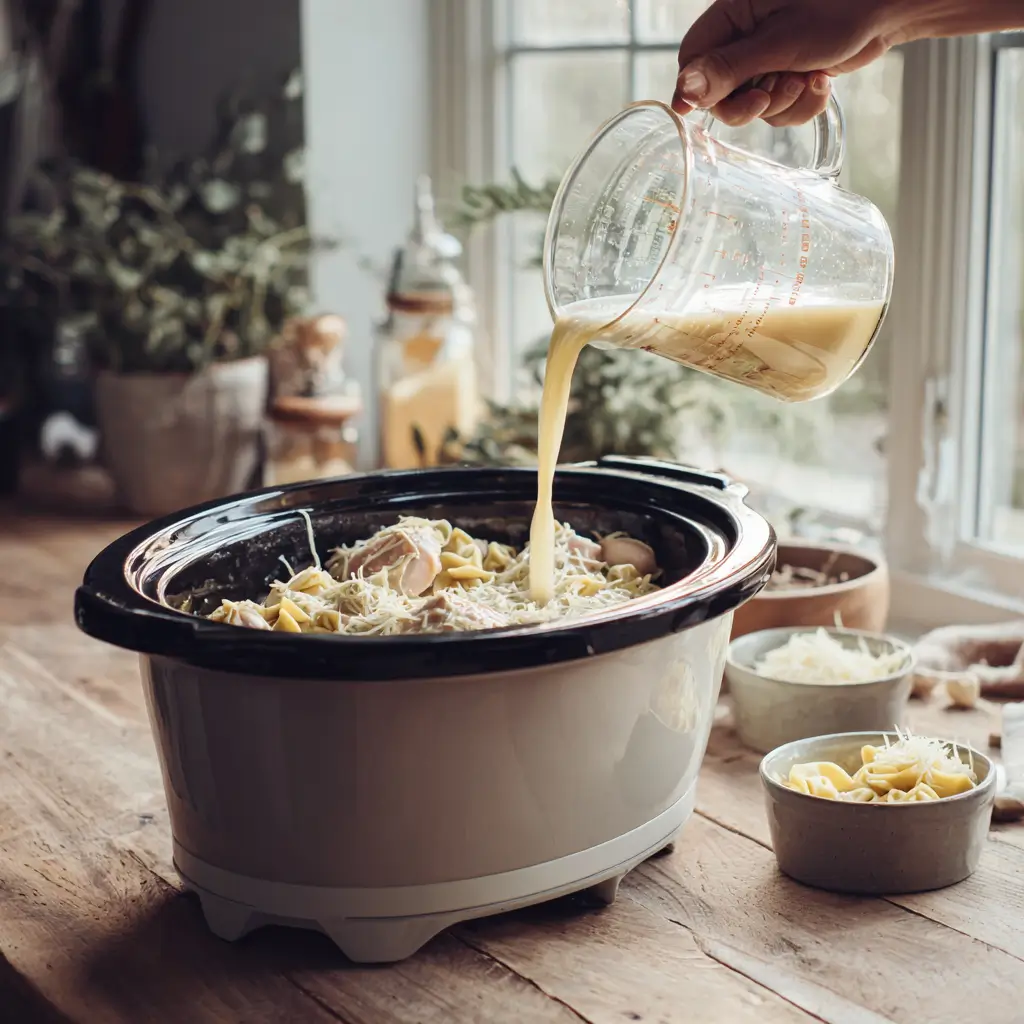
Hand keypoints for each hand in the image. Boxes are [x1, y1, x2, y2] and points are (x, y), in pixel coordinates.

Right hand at [672, 0, 900, 126]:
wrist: (889, 8)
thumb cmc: (839, 8)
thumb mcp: (778, 43)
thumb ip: (728, 70)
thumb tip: (684, 93)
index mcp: (732, 15)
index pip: (692, 61)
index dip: (695, 90)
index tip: (696, 112)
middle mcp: (744, 37)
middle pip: (719, 92)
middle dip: (749, 104)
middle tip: (772, 95)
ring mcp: (766, 58)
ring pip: (752, 106)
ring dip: (783, 104)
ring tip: (809, 77)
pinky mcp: (787, 74)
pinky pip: (778, 109)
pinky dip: (800, 105)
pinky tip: (821, 81)